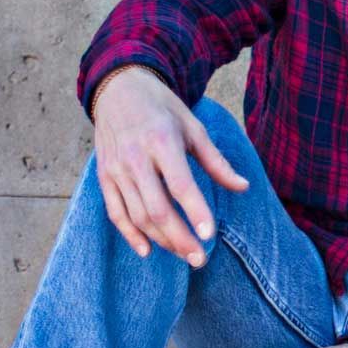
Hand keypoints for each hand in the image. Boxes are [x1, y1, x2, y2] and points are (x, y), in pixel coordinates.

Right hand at [91, 66, 248, 266]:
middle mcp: (135, 158)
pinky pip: (115, 212)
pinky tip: (147, 250)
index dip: (195, 211)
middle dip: (179, 237)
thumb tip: (243, 187)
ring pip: (137, 215)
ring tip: (185, 255)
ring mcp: (115, 170)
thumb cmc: (162, 109)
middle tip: (200, 258)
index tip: (210, 235)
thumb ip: (216, 161)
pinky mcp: (104, 177)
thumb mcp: (193, 127)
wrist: (117, 89)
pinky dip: (130, 234)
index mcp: (162, 142)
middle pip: (156, 208)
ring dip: (161, 239)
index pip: (180, 184)